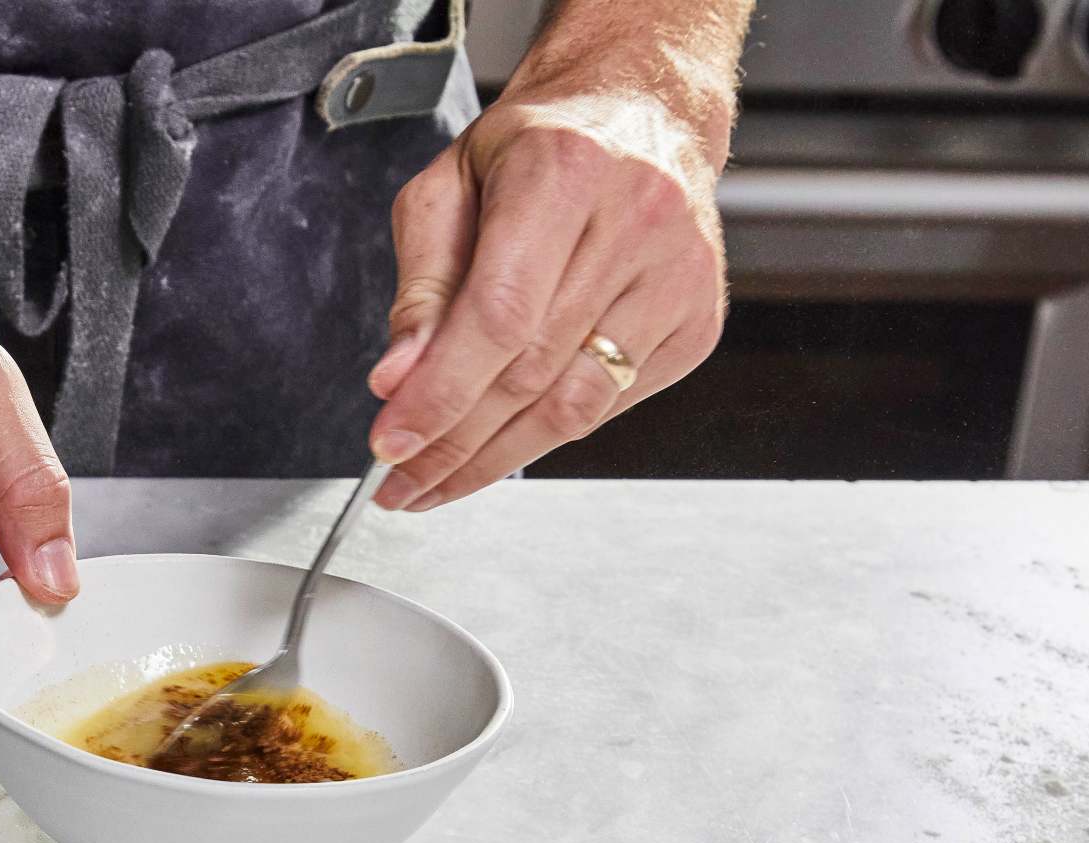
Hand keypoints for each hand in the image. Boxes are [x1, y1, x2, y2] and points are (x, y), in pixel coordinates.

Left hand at [366, 86, 729, 511]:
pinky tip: (500, 444)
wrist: (639, 113)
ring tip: (437, 483)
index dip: (442, 393)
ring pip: (576, 405)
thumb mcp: (449, 189)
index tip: (390, 444)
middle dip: (455, 441)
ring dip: (497, 458)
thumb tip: (397, 380)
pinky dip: (547, 433)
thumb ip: (421, 287)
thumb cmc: (536, 149)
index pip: (498, 315)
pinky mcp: (698, 322)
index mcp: (565, 170)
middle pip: (532, 371)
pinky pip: (609, 405)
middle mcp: (637, 220)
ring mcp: (679, 277)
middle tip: (401, 480)